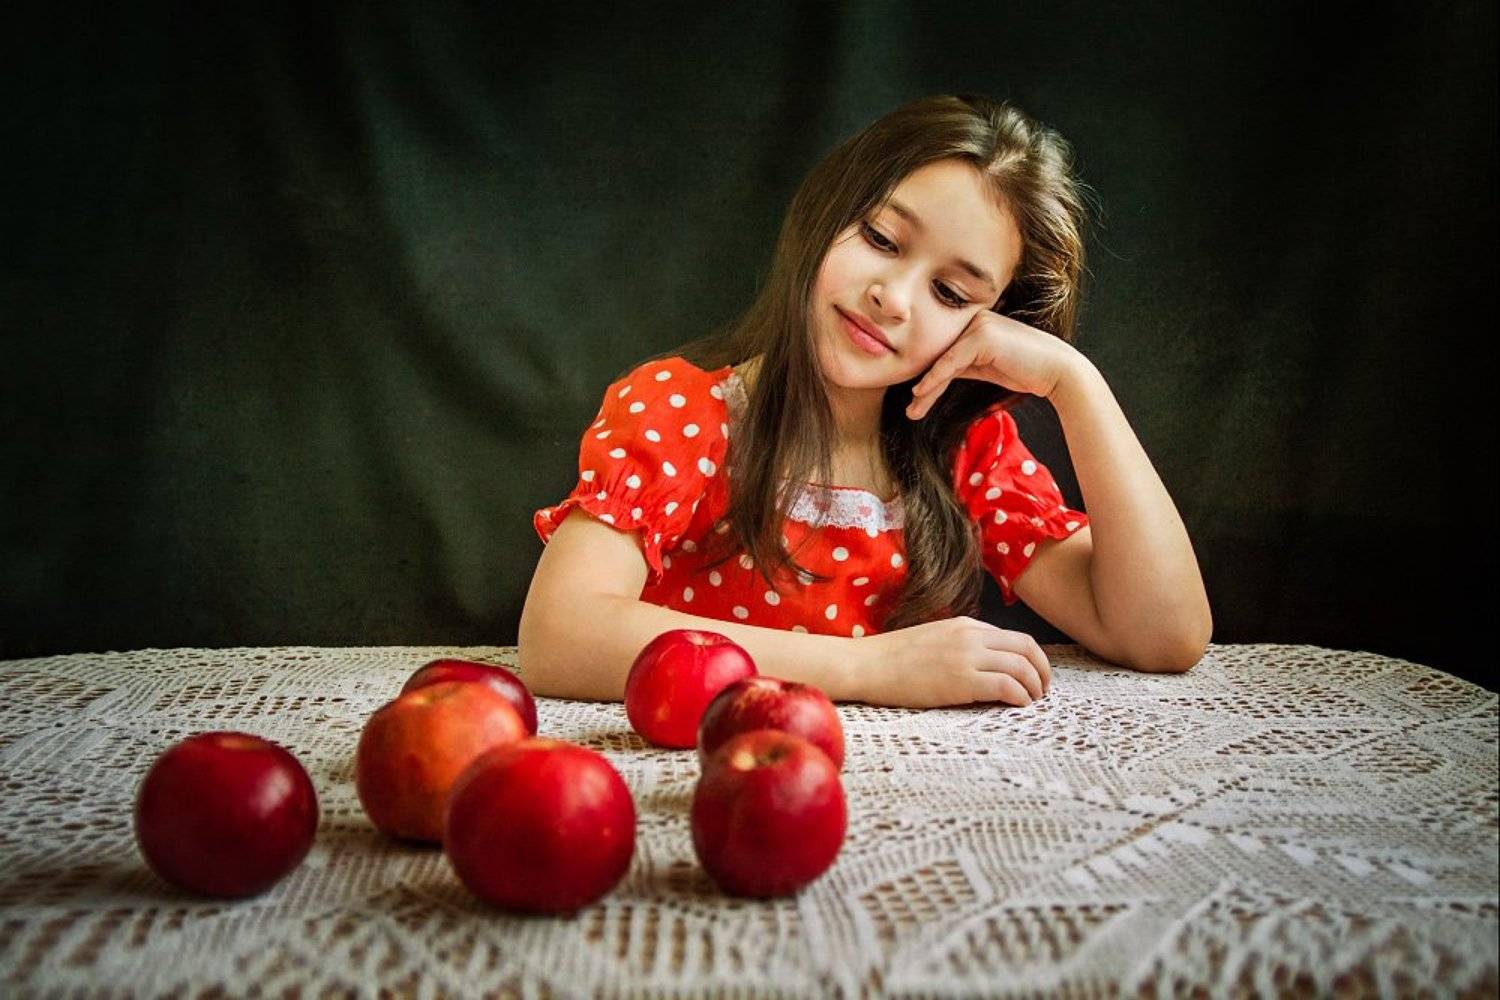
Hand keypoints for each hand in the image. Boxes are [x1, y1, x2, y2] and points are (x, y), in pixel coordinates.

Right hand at [857, 617, 1051, 707]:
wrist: (866, 665)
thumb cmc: (893, 659)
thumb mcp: (933, 639)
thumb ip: (961, 644)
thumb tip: (986, 663)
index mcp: (965, 625)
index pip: (1014, 637)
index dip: (1033, 658)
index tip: (1034, 676)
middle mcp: (970, 636)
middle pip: (1026, 647)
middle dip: (1043, 670)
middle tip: (1043, 690)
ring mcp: (966, 657)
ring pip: (1021, 666)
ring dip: (1034, 687)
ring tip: (1032, 702)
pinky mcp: (960, 680)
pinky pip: (1006, 685)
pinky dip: (1020, 696)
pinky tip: (1018, 706)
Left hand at [906, 311, 1081, 419]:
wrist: (1058, 372)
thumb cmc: (1027, 371)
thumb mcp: (987, 367)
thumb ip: (964, 365)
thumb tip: (935, 377)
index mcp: (976, 322)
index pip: (945, 353)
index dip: (929, 379)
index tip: (916, 402)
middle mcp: (975, 317)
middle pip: (941, 356)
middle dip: (925, 387)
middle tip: (910, 411)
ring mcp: (979, 324)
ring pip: (943, 361)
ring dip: (926, 389)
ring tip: (913, 411)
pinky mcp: (982, 335)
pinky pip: (951, 362)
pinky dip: (934, 379)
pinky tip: (921, 393)